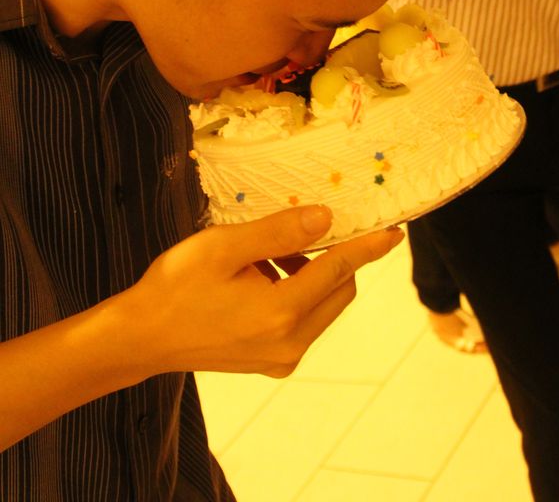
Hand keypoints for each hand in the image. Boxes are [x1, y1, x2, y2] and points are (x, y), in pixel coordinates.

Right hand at [119, 205, 402, 377]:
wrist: (141, 338)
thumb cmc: (176, 286)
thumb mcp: (224, 247)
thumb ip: (278, 232)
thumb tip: (325, 217)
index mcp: (280, 312)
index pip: (340, 270)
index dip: (367, 246)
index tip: (394, 231)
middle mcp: (289, 342)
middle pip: (338, 290)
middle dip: (333, 257)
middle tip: (301, 229)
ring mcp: (281, 358)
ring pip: (322, 306)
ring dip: (311, 275)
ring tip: (265, 255)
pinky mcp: (272, 363)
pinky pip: (303, 322)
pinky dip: (296, 294)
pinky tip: (260, 276)